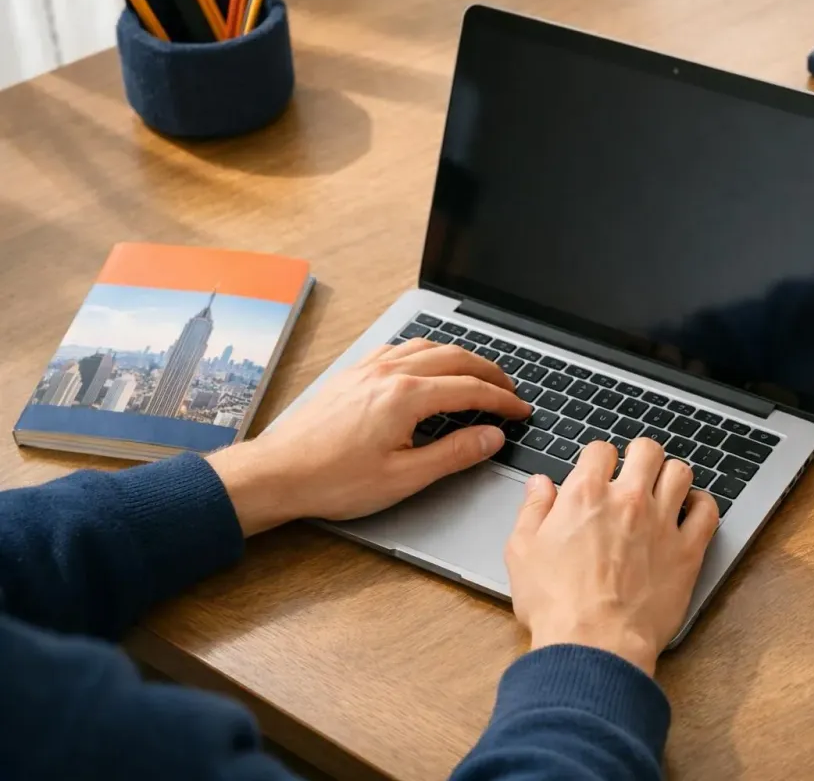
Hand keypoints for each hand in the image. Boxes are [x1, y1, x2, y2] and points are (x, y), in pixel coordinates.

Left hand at [207, 340, 531, 535]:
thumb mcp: (405, 477)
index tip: (521, 411)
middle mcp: (389, 373)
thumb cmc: (334, 480)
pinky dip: (426, 352)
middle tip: (510, 390)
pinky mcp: (352, 374)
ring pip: (427, 347)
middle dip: (489, 372)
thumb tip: (491, 437)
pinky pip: (399, 349)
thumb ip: (454, 454)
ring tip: (478, 374)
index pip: (471, 389)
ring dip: (459, 357)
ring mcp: (368, 369)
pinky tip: (427, 365)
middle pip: (455, 358)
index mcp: (407, 397)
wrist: (278, 473)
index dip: (503, 400)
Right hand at [505, 438, 719, 675]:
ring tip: (664, 488)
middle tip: (635, 470)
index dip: (598, 458)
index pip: (600, 449)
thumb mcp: (522, 551)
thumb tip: (539, 484)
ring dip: (671, 475)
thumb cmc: (556, 604)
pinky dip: (702, 505)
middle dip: (640, 455)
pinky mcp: (687, 551)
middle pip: (647, 450)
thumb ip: (533, 510)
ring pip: (680, 472)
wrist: (594, 645)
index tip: (598, 471)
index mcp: (586, 494)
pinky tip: (691, 511)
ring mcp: (662, 523)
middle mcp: (628, 500)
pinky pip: (707, 511)